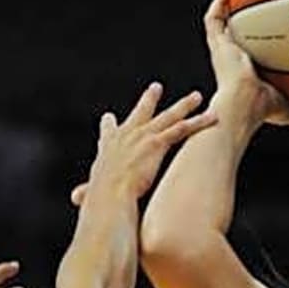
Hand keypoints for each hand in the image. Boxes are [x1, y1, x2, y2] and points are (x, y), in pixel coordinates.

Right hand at [77, 82, 215, 203]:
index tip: (109, 118)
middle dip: (149, 99)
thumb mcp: (93, 192)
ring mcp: (142, 137)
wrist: (110, 197)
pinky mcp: (156, 143)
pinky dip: (198, 122)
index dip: (109, 126)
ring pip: (168, 117)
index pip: (109, 133)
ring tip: (197, 97)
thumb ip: (89, 192)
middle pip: (140, 113)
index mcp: (109, 148)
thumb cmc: (100, 200)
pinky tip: (213, 118)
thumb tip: (76, 199)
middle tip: (156, 87)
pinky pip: (182, 129)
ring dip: (184, 106)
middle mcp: (125, 136)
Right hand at [204, 0, 288, 126]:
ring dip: (224, 5)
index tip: (261, 27)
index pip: (247, 52)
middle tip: (246, 1)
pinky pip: (213, 19)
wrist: (245, 103)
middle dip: (238, 18)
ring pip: (219, 23)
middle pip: (232, 34)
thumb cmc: (261, 109)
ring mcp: (222, 50)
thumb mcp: (286, 107)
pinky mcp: (216, 44)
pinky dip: (218, 3)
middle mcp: (232, 58)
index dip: (251, 39)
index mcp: (245, 71)